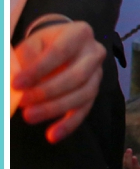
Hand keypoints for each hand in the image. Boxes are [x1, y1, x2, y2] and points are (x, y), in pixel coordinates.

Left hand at [11, 20, 105, 142]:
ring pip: (83, 94)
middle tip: (23, 102)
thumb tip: (12, 82)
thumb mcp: (32, 45)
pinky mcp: (94, 92)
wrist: (61, 46)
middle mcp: (94, 52)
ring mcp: (98, 73)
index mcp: (79, 33)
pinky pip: (85, 110)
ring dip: (55, 108)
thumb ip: (23, 61)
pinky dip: (69, 125)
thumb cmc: (43, 46)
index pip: (60, 52)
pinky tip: (52, 135)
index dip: (38, 70)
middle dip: (48, 92)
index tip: (16, 84)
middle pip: (77, 76)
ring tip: (29, 117)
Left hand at [123, 148, 139, 168]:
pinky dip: (126, 159)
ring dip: (126, 158)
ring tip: (127, 150)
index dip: (135, 164)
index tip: (134, 157)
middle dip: (128, 158)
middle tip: (129, 149)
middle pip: (129, 166)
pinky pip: (127, 165)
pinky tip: (126, 154)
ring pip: (126, 166)